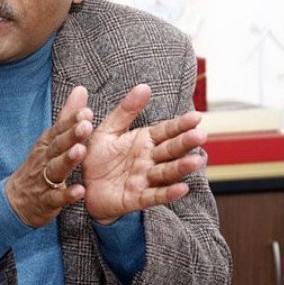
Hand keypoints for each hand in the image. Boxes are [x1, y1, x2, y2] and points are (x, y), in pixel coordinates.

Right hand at [5, 86, 93, 227]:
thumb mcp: (51, 140)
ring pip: (56, 169)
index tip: (86, 112)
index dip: (71, 121)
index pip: (59, 129)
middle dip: (71, 136)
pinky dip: (67, 195)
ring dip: (68, 160)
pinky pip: (56, 198)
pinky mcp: (46, 201)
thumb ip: (67, 117)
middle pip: (57, 146)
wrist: (16, 201)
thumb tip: (81, 89)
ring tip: (81, 151)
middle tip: (86, 126)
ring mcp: (43, 180)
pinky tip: (80, 191)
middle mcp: (44, 159)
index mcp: (47, 144)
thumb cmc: (40, 165)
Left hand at [82, 84, 206, 224]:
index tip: (196, 117)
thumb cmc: (98, 156)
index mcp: (144, 140)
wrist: (83, 186)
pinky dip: (168, 193)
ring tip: (196, 161)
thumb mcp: (109, 130)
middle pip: (170, 150)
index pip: (166, 130)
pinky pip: (154, 195)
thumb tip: (144, 86)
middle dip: (185, 143)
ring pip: (167, 172)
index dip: (181, 125)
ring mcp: (145, 179)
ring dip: (181, 167)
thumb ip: (126, 110)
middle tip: (200, 135)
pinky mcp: (137, 198)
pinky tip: (182, 189)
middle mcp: (149, 159)